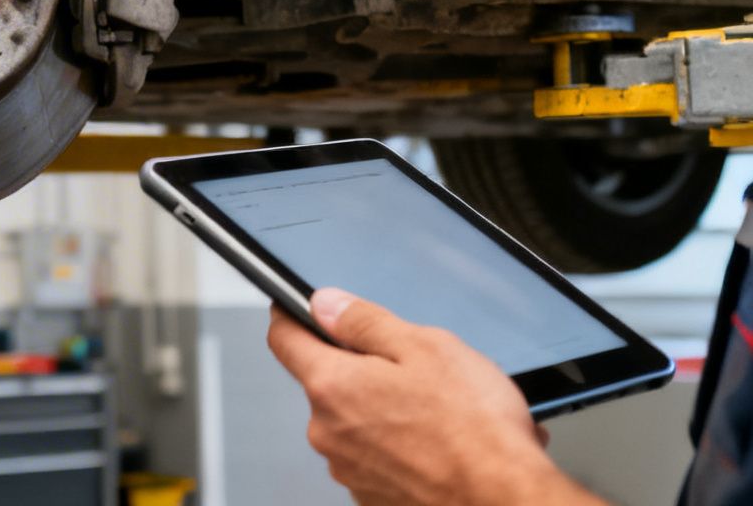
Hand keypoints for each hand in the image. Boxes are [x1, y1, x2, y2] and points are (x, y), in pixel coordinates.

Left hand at [266, 289, 598, 505]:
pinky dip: (406, 445)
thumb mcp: (425, 348)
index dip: (291, 316)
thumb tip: (325, 304)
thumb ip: (364, 321)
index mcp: (332, 386)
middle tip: (416, 371)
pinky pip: (379, 455)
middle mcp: (328, 432)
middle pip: (330, 382)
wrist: (506, 502)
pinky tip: (445, 443)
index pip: (284, 339)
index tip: (297, 309)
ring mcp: (349, 468)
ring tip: (446, 414)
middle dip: (366, 370)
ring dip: (391, 411)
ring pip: (359, 420)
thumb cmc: (475, 432)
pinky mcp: (372, 495)